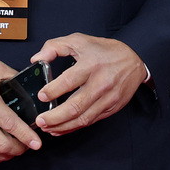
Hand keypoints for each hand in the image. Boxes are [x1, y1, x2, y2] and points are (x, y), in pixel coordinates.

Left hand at [30, 33, 146, 135]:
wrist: (133, 61)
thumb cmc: (104, 50)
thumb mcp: (78, 40)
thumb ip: (54, 47)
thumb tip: (36, 59)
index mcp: (91, 64)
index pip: (69, 81)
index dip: (53, 91)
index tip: (41, 96)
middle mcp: (100, 83)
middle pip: (75, 106)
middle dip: (55, 117)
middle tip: (40, 120)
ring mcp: (107, 98)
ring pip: (83, 118)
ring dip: (63, 126)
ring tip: (47, 128)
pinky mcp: (111, 108)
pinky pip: (90, 121)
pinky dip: (74, 127)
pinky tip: (61, 128)